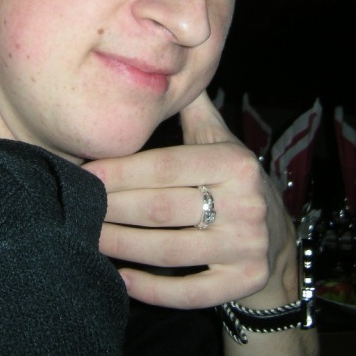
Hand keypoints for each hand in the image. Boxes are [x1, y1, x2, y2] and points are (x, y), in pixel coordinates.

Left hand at [84, 91, 297, 308]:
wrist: (277, 241)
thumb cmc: (234, 183)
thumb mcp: (223, 143)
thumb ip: (194, 111)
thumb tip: (167, 65)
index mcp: (236, 163)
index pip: (165, 167)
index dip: (121, 172)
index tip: (86, 174)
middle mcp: (247, 204)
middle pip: (161, 209)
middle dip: (112, 209)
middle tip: (77, 206)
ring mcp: (247, 246)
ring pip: (168, 251)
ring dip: (121, 246)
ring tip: (89, 238)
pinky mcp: (243, 282)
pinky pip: (188, 291)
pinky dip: (150, 288)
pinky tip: (121, 278)